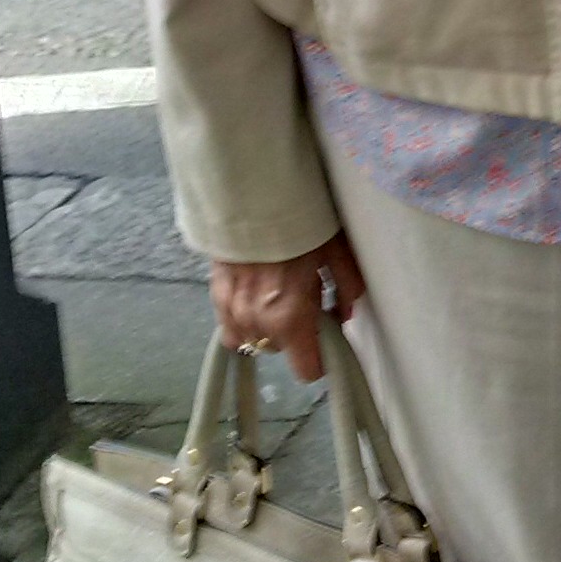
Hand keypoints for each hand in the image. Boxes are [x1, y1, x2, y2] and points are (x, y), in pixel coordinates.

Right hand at [209, 232, 364, 383]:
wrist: (255, 192)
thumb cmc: (302, 221)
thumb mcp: (336, 251)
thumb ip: (345, 288)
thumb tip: (345, 313)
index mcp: (290, 317)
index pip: (306, 369)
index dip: (321, 358)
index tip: (327, 340)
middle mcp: (257, 323)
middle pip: (281, 349)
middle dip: (296, 332)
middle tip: (306, 300)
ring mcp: (231, 312)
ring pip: (253, 339)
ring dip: (267, 326)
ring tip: (278, 293)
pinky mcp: (214, 296)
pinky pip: (230, 325)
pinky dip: (244, 316)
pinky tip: (255, 292)